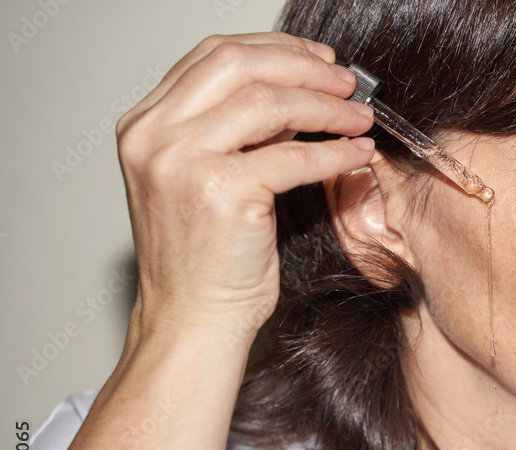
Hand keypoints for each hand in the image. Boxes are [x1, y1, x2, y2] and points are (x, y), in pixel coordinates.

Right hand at [115, 31, 374, 343]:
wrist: (192, 322)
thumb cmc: (205, 263)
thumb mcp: (205, 181)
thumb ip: (234, 133)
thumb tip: (296, 95)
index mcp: (145, 127)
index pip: (213, 57)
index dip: (275, 51)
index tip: (318, 62)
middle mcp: (154, 137)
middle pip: (239, 64)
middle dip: (303, 68)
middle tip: (347, 84)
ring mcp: (182, 161)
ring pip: (269, 103)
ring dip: (327, 107)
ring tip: (360, 118)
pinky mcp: (220, 191)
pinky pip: (294, 156)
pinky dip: (334, 152)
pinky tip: (356, 155)